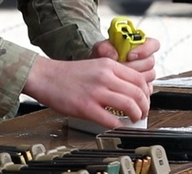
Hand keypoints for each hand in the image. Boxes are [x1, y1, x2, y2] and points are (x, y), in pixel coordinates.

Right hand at [22, 56, 151, 129]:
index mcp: (108, 65)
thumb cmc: (67, 74)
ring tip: (134, 119)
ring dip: (136, 116)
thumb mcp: (95, 66)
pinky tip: (118, 126)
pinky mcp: (86, 107)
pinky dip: (120, 126)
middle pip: (138, 93)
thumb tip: (130, 91)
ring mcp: (96, 92)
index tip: (145, 100)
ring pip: (130, 105)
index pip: (139, 79)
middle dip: (144, 107)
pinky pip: (112, 120)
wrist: (45, 76)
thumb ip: (113, 75)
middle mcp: (105, 77)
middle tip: (142, 113)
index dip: (146, 92)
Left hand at [90, 35, 160, 85]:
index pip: (153, 44)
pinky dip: (134, 86)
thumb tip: (113, 53)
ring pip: (149, 75)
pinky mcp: (144, 87)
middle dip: (134, 65)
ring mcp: (145, 73)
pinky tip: (124, 84)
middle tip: (121, 67)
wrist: (98, 76)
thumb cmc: (101, 61)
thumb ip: (104, 47)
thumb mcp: (99, 51)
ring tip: (120, 75)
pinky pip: (146, 88)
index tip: (130, 55)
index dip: (144, 49)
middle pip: (150, 62)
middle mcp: (143, 59)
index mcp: (138, 46)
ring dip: (134, 76)